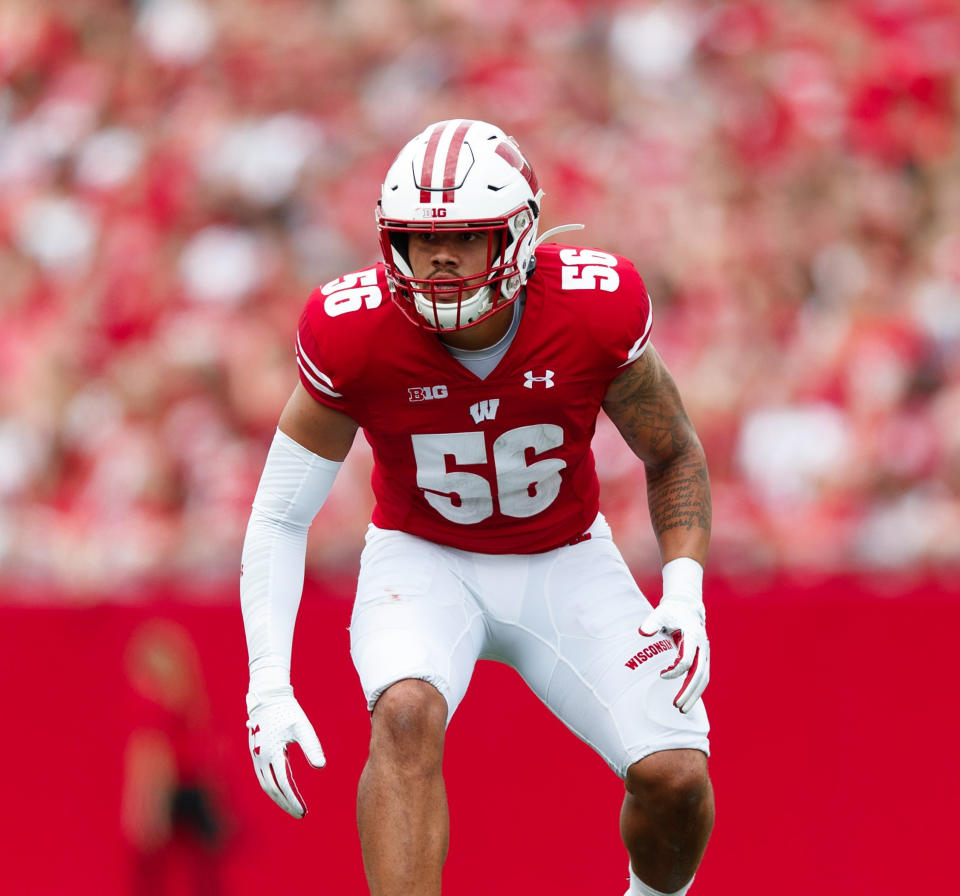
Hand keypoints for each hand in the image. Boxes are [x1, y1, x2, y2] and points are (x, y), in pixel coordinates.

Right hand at [246, 687, 324, 817]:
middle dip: (286, 803)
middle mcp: (260, 758)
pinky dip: (273, 787)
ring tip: (294, 806)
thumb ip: (311, 747)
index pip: (283, 785)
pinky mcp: (256, 754)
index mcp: (271, 753)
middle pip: (272, 789)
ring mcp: (256, 757)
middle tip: (301, 814)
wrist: (268, 698)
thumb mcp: (302, 727)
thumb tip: (321, 766)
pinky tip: (285, 790)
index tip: (304, 811)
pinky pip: (264, 777)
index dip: (293, 800)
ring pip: (266, 785)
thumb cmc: (288, 712)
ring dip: (279, 797)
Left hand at [639, 594, 709, 713]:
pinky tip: (687, 699)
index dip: (675, 671)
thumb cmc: (672, 612)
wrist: (687, 607)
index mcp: (693, 636)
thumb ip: (652, 623)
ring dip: (694, 694)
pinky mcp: (703, 657)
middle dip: (689, 691)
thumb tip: (642, 632)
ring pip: (704, 678)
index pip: (687, 660)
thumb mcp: (660, 613)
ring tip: (682, 709)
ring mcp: (704, 653)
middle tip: (677, 706)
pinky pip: (702, 676)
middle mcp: (702, 646)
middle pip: (699, 674)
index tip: (661, 675)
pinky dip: (696, 689)